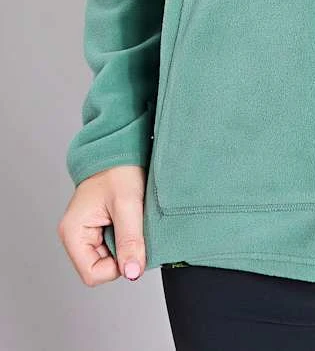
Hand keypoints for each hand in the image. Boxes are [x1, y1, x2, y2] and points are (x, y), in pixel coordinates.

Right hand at [58, 164, 146, 285]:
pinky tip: (130, 220)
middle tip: (134, 228)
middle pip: (100, 268)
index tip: (132, 247)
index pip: (92, 274)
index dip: (116, 267)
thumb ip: (130, 240)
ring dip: (124, 246)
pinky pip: (113, 245)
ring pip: (108, 258)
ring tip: (131, 220)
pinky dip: (125, 238)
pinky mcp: (97, 227)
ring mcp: (86, 232)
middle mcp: (75, 235)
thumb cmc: (119, 169)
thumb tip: (132, 273)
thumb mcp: (128, 204)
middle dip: (121, 254)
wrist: (121, 147)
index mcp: (73, 232)